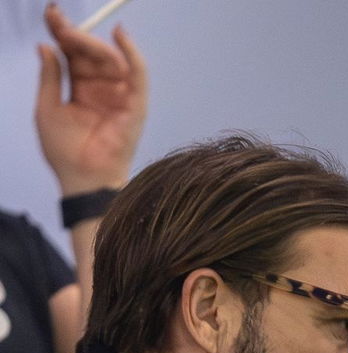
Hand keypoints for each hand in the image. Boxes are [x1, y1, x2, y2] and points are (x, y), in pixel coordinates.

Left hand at [35, 2, 147, 195]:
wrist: (82, 178)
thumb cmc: (64, 150)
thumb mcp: (47, 107)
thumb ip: (49, 77)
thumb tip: (46, 46)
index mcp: (80, 89)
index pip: (73, 54)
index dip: (62, 33)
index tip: (51, 14)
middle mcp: (101, 89)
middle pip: (91, 53)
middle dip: (74, 34)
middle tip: (57, 20)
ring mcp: (119, 96)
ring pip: (110, 60)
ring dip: (92, 43)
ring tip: (73, 33)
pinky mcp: (135, 106)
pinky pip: (138, 76)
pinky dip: (132, 55)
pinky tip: (120, 36)